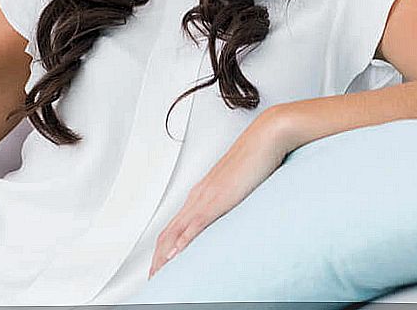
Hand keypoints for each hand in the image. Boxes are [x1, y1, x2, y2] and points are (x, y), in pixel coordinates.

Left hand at [148, 108, 288, 278]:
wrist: (265, 138)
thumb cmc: (256, 158)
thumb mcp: (239, 186)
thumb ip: (231, 200)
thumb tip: (232, 211)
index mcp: (202, 193)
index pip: (175, 226)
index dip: (164, 248)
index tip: (160, 266)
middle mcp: (198, 195)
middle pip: (168, 232)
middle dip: (157, 258)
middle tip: (152, 279)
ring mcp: (206, 196)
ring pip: (176, 231)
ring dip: (165, 255)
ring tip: (158, 275)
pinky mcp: (218, 198)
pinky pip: (196, 223)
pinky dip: (184, 241)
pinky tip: (177, 254)